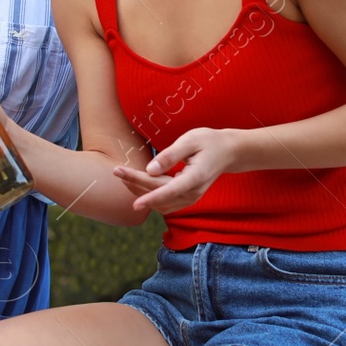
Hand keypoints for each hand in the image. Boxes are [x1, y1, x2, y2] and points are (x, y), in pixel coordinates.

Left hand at [113, 127, 239, 213]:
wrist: (228, 152)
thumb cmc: (209, 142)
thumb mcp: (190, 140)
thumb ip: (170, 155)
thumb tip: (149, 170)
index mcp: (195, 179)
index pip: (168, 191)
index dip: (149, 198)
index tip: (133, 204)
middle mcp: (192, 193)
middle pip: (158, 195)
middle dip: (136, 184)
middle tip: (117, 171)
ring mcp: (190, 198)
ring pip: (159, 203)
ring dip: (140, 192)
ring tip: (124, 176)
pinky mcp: (186, 199)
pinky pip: (164, 203)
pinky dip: (149, 196)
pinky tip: (137, 184)